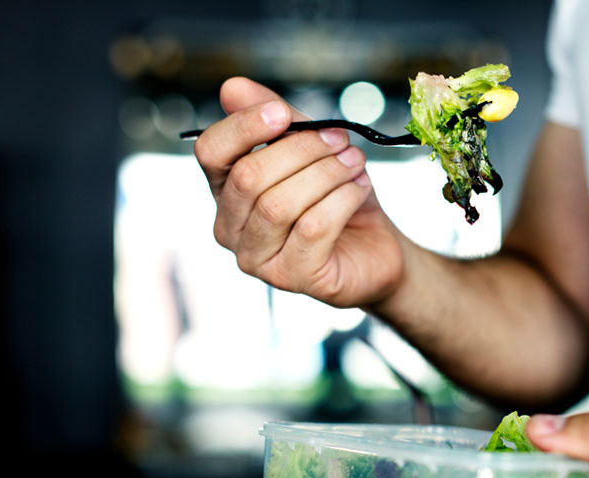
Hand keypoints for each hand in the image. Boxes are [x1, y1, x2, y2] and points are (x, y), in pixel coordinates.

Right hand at [194, 77, 403, 306]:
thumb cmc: (338, 200)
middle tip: (340, 140)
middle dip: (301, 150)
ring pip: (280, 204)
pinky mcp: (293, 278)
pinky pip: (313, 228)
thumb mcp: (312, 151)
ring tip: (355, 163)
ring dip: (326, 174)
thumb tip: (232, 87)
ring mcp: (258, 260)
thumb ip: (277, 121)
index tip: (283, 113)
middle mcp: (230, 229)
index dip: (243, 127)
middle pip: (249, 176)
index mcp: (226, 192)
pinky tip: (360, 188)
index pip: (210, 153)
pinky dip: (342, 199)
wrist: (377, 249)